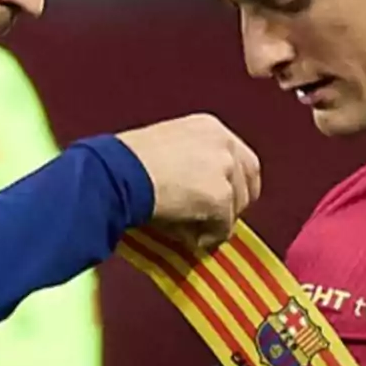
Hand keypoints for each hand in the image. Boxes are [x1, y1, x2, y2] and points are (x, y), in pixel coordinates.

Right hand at [116, 113, 260, 249]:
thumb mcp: (166, 147)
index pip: (241, 159)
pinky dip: (209, 237)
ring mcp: (224, 169)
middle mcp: (223, 143)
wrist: (117, 173)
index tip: (226, 201)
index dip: (234, 184)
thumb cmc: (127, 163)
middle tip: (214, 222)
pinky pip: (223, 227)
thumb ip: (190, 163)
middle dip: (235, 205)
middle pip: (248, 181)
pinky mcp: (220, 197)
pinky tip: (190, 238)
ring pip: (237, 207)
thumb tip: (199, 196)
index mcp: (209, 127)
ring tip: (194, 231)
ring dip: (218, 223)